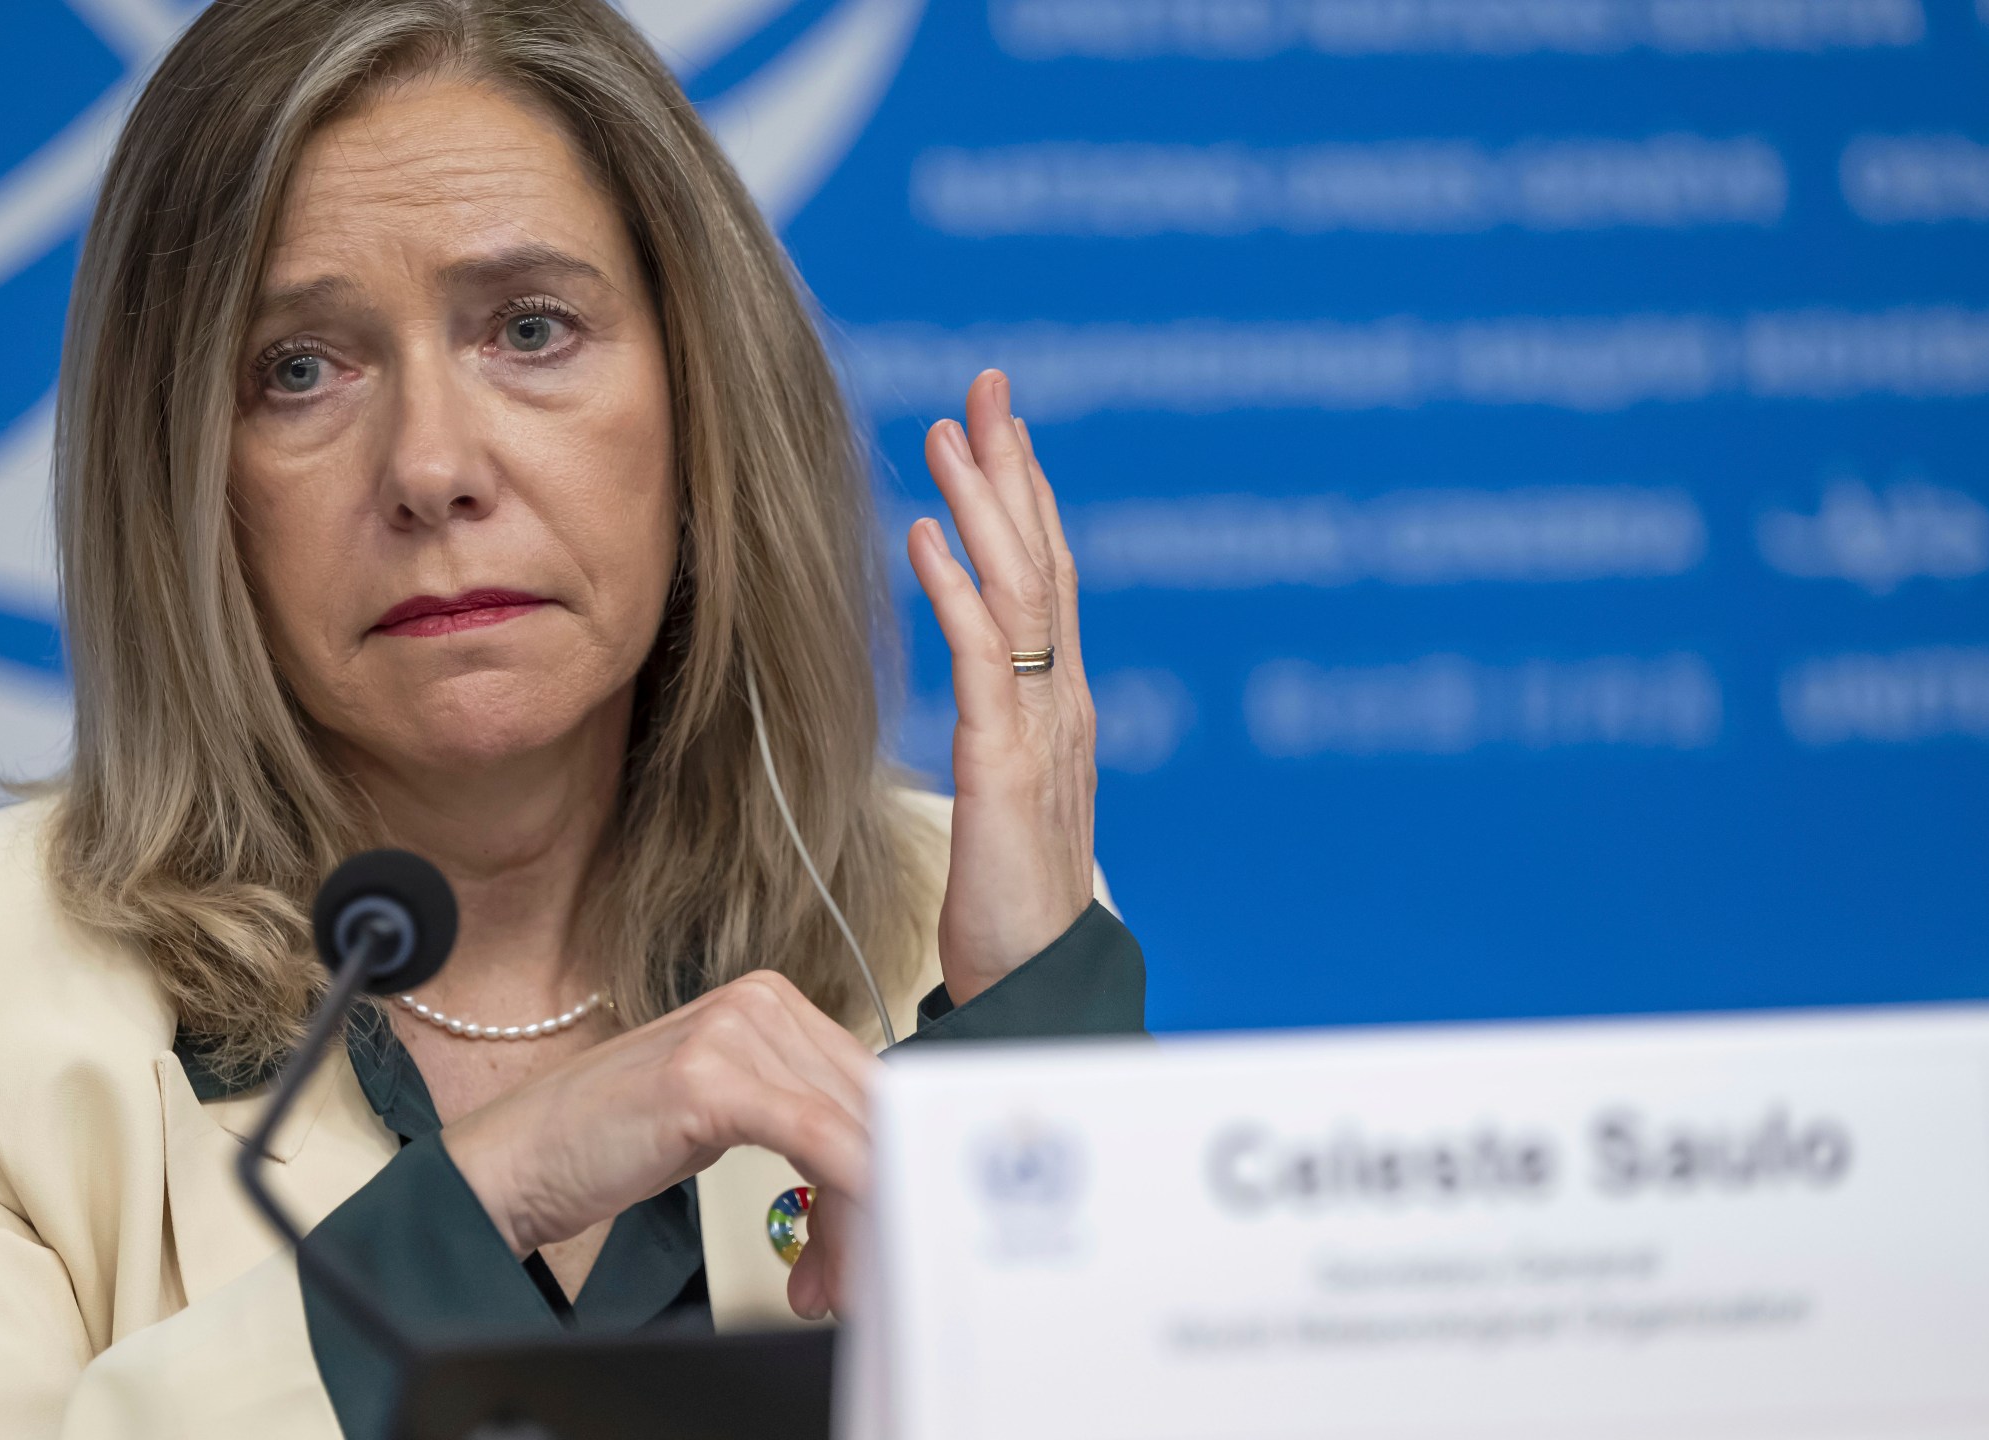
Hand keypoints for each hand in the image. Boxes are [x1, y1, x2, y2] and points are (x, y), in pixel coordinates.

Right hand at [440, 970, 872, 1317]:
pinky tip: (838, 1248)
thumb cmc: (609, 1141)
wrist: (516, 1159)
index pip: (868, 1087)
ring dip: (849, 1225)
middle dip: (871, 1204)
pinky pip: (813, 1136)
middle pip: (865, 1109)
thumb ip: (797, 1115)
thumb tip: (879, 1163)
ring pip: (846, 1132)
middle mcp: (760, 1002)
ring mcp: (734, 1032)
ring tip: (822, 1287)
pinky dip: (843, 1193)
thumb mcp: (724, 1112)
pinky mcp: (709, 1076)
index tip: (890, 1232)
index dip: (891, 1164)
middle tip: (856, 1282)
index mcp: (771, 1000)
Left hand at [908, 370, 1097, 1005]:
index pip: (1048, 581)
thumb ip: (1005, 736)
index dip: (1026, 500)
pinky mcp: (1008, 767)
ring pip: (1022, 591)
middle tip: (987, 387)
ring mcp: (1042, 731)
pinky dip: (957, 590)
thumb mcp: (1009, 802)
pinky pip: (986, 660)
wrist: (1038, 989)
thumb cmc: (1012, 910)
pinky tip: (926, 538)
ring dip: (985, 504)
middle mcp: (1063, 703)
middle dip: (1015, 468)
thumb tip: (989, 693)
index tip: (998, 428)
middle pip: (1046, 560)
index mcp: (1060, 706)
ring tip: (951, 432)